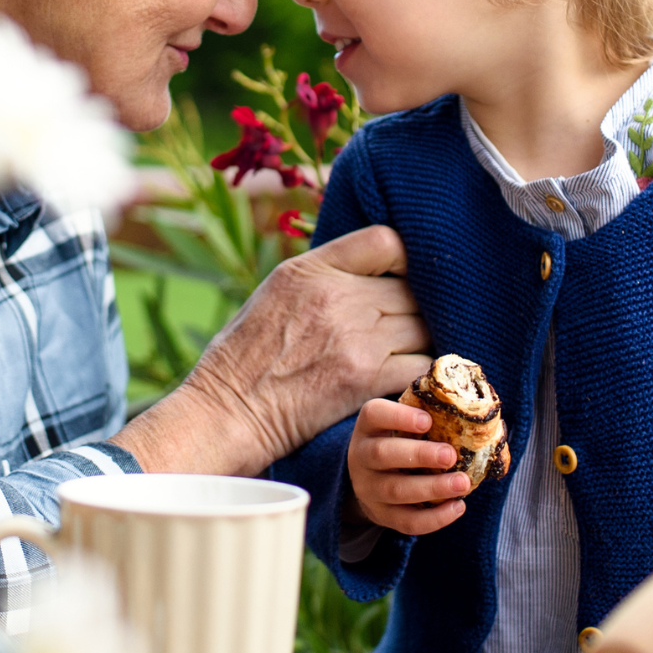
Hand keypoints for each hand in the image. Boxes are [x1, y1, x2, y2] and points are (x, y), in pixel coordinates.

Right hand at [115, 225, 430, 476]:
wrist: (229, 411)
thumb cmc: (246, 354)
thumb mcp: (276, 291)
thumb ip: (321, 274)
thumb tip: (367, 269)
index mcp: (311, 269)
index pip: (384, 241)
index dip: (404, 259)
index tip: (401, 278)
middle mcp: (337, 296)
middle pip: (410, 289)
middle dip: (414, 307)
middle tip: (408, 325)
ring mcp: (355, 337)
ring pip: (422, 326)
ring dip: (421, 340)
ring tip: (409, 352)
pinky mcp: (366, 378)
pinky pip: (420, 364)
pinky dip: (421, 371)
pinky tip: (408, 377)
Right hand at [347, 398, 469, 534]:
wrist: (370, 478)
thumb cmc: (399, 440)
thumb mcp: (402, 422)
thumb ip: (429, 410)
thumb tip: (474, 399)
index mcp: (368, 426)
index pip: (374, 414)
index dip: (399, 417)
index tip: (428, 420)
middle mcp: (361, 456)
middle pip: (382, 454)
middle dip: (419, 455)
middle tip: (451, 455)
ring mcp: (369, 489)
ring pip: (396, 491)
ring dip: (432, 488)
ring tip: (463, 483)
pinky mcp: (382, 515)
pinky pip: (406, 521)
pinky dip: (434, 518)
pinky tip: (458, 506)